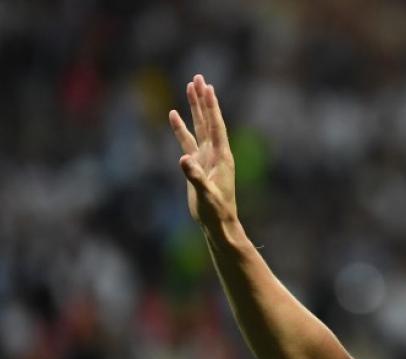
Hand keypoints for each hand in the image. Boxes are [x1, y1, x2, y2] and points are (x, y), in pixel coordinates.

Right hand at [168, 74, 236, 230]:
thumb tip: (183, 159)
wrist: (218, 222)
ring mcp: (206, 157)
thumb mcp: (206, 195)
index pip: (216, 126)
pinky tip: (174, 115)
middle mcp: (215, 153)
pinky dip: (181, 128)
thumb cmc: (216, 211)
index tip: (207, 88)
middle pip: (209, 120)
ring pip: (199, 127)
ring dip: (195, 108)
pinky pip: (188, 141)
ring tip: (190, 87)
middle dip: (203, 100)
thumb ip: (195, 177)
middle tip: (198, 78)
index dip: (211, 107)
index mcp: (221, 157)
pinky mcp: (196, 164)